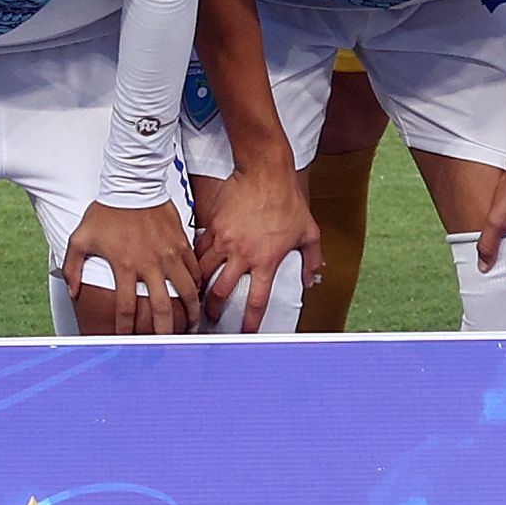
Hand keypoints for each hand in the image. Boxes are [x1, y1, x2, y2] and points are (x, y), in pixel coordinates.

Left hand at [66, 197, 198, 336]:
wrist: (132, 184)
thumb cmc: (106, 210)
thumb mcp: (81, 238)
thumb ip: (73, 267)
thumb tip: (73, 291)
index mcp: (124, 266)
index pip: (126, 309)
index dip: (126, 330)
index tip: (126, 340)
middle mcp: (149, 264)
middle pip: (161, 308)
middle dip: (163, 332)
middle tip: (166, 345)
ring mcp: (169, 254)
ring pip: (186, 292)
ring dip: (190, 312)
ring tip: (191, 326)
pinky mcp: (182, 243)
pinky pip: (194, 270)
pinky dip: (196, 286)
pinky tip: (196, 296)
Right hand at [194, 167, 322, 333]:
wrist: (265, 171)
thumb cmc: (287, 198)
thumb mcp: (308, 231)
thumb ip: (310, 258)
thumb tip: (309, 278)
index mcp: (266, 261)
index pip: (256, 301)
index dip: (249, 322)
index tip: (245, 332)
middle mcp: (242, 255)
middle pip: (220, 292)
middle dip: (212, 309)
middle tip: (210, 316)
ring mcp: (224, 241)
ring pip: (203, 273)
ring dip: (199, 287)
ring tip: (196, 294)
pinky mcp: (213, 226)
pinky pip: (199, 249)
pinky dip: (196, 260)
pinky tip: (195, 265)